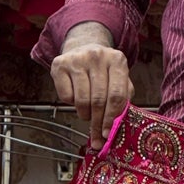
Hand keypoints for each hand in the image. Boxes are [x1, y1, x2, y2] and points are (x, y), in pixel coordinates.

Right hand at [51, 24, 132, 151]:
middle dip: (98, 122)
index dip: (112, 118)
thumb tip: (117, 126)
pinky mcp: (59, 64)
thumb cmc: (103, 70)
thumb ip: (123, 98)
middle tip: (97, 136)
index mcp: (117, 60)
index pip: (117, 95)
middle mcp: (97, 56)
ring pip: (82, 100)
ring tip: (87, 114)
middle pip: (99, 100)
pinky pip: (66, 96)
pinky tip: (76, 98)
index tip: (108, 133)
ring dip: (85, 114)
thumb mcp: (119, 78)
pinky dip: (71, 104)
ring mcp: (77, 59)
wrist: (83, 46)